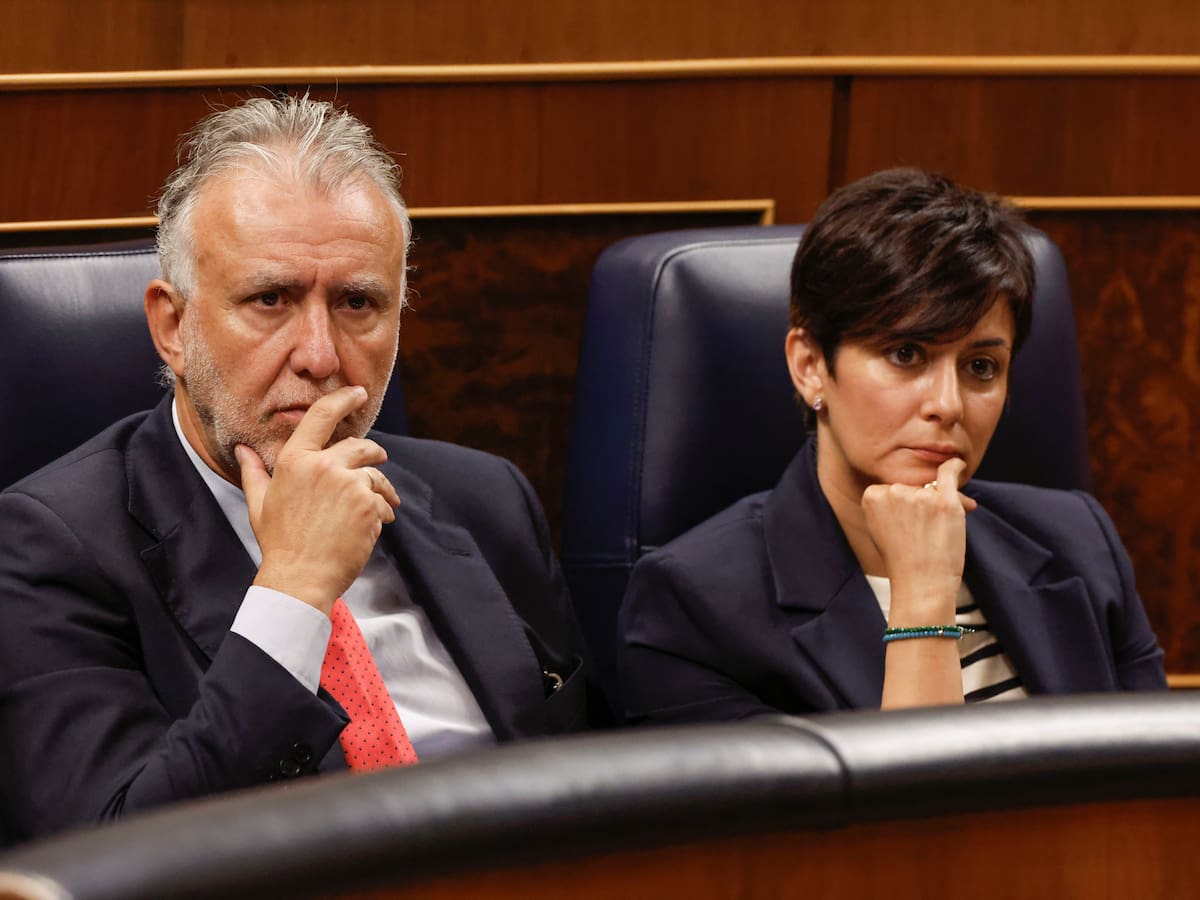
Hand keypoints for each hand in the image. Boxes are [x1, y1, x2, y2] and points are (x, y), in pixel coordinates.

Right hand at [237, 386, 400, 615]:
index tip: (357, 392)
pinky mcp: (369, 505)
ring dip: (381, 488)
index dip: (343, 398)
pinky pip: (382, 500)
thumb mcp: (260, 504)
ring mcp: (349, 485)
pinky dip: (383, 511)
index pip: (321, 416)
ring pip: (374, 476)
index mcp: (295, 460)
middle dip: (373, 453)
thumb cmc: (279, 542)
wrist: (300, 578)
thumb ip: (254, 472)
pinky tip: (377, 524)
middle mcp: (324, 466)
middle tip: (379, 458)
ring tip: (383, 504)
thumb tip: (242, 450)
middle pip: (360, 446)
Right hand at [861, 457, 975, 624]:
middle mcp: (894, 491)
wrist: (921, 584)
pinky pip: (950, 473)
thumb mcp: (879, 529)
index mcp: (872, 496)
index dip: (901, 508)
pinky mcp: (945, 502)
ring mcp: (921, 496)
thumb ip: (886, 505)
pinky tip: (959, 464)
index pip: (890, 490)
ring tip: (937, 532)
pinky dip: (955, 467)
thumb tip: (911, 487)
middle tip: (924, 533)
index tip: (904, 526)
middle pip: (911, 488)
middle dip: (920, 505)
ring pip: (931, 489)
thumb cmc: (902, 560)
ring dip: (938, 503)